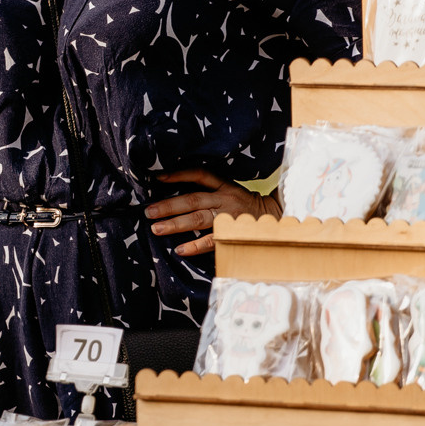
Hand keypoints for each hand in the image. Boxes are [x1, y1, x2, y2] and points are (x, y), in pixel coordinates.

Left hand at [144, 169, 279, 256]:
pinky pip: (211, 241)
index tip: (158, 177)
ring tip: (156, 229)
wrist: (275, 220)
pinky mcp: (232, 234)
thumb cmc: (245, 207)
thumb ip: (209, 191)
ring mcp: (229, 217)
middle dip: (169, 206)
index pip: (200, 175)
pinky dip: (194, 246)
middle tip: (149, 212)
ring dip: (176, 224)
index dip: (179, 175)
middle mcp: (226, 199)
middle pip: (193, 199)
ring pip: (199, 219)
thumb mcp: (230, 192)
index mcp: (224, 186)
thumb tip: (175, 196)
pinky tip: (179, 250)